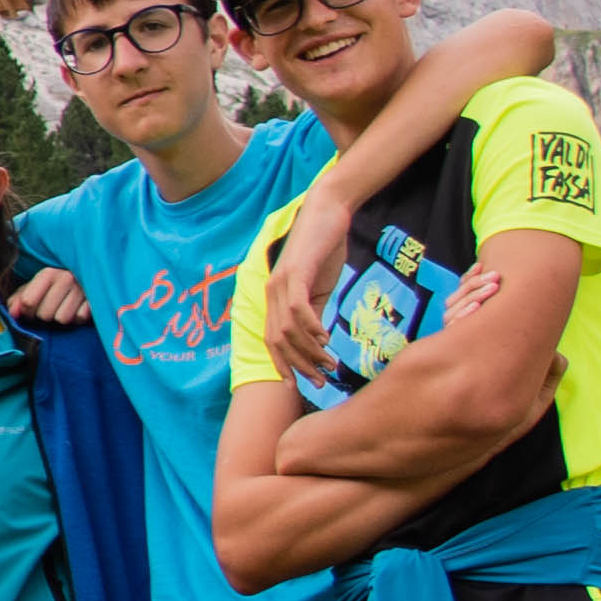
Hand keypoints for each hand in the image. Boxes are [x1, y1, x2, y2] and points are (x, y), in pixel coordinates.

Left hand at [5, 267, 83, 328]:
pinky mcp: (96, 299)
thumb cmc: (56, 284)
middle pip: (44, 314)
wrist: (90, 275)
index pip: (28, 302)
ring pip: (62, 319)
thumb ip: (18, 299)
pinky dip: (77, 317)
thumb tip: (12, 313)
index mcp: (48, 273)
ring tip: (65, 307)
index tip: (31, 309)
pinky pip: (79, 319)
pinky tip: (77, 308)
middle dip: (45, 315)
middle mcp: (66, 278)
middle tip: (51, 307)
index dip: (26, 311)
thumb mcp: (34, 286)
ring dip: (61, 317)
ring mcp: (83, 288)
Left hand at [264, 186, 360, 387]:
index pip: (271, 340)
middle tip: (320, 382)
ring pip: (288, 329)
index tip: (299, 386)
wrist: (327, 214)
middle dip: (298, 366)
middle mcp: (271, 292)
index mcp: (274, 298)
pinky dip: (310, 327)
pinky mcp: (297, 272)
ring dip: (308, 352)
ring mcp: (282, 282)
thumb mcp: (318, 289)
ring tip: (329, 364)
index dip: (282, 365)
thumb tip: (317, 342)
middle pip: (277, 341)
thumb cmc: (323, 251)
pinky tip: (325, 338)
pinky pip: (298, 308)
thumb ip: (314, 314)